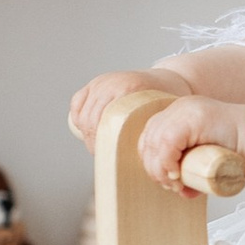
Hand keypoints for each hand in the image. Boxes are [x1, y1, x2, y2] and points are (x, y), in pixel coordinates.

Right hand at [67, 66, 186, 146]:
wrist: (167, 80)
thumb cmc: (167, 103)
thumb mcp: (164, 117)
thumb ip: (153, 132)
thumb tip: (146, 164)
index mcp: (131, 88)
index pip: (106, 121)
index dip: (105, 143)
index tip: (110, 157)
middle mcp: (113, 82)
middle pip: (92, 120)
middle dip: (94, 141)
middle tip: (104, 155)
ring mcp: (101, 81)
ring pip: (83, 114)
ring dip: (87, 133)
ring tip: (98, 145)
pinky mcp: (94, 83)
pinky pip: (77, 104)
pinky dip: (79, 119)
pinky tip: (87, 130)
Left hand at [139, 96, 244, 192]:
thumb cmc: (239, 150)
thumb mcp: (207, 160)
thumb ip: (193, 171)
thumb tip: (181, 190)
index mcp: (179, 114)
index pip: (150, 137)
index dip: (152, 161)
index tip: (166, 179)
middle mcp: (178, 108)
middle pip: (149, 139)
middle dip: (154, 167)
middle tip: (170, 185)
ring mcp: (185, 110)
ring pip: (155, 141)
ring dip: (159, 168)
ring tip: (174, 183)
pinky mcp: (192, 118)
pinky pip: (167, 141)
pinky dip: (166, 161)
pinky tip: (175, 174)